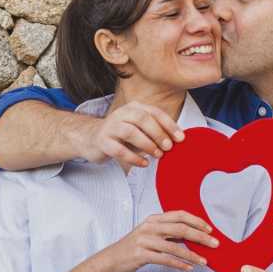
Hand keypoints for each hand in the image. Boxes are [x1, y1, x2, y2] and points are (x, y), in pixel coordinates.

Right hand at [70, 101, 184, 167]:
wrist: (92, 139)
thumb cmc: (122, 135)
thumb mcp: (140, 129)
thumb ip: (156, 131)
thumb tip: (178, 140)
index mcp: (134, 108)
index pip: (154, 112)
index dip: (169, 125)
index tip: (180, 138)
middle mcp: (122, 113)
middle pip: (143, 119)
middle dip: (158, 134)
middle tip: (168, 147)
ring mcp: (110, 126)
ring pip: (130, 132)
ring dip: (147, 145)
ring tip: (157, 155)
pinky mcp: (102, 141)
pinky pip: (119, 149)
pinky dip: (133, 158)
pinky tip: (143, 164)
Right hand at [96, 210, 218, 271]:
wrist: (110, 260)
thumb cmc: (133, 247)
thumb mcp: (150, 234)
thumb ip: (168, 232)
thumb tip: (192, 234)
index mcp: (153, 219)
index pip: (179, 215)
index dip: (196, 221)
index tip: (210, 229)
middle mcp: (149, 227)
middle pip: (180, 228)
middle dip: (200, 236)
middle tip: (214, 244)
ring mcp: (144, 241)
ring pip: (174, 246)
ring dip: (192, 255)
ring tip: (204, 262)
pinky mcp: (141, 255)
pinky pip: (165, 260)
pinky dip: (179, 264)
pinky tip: (189, 268)